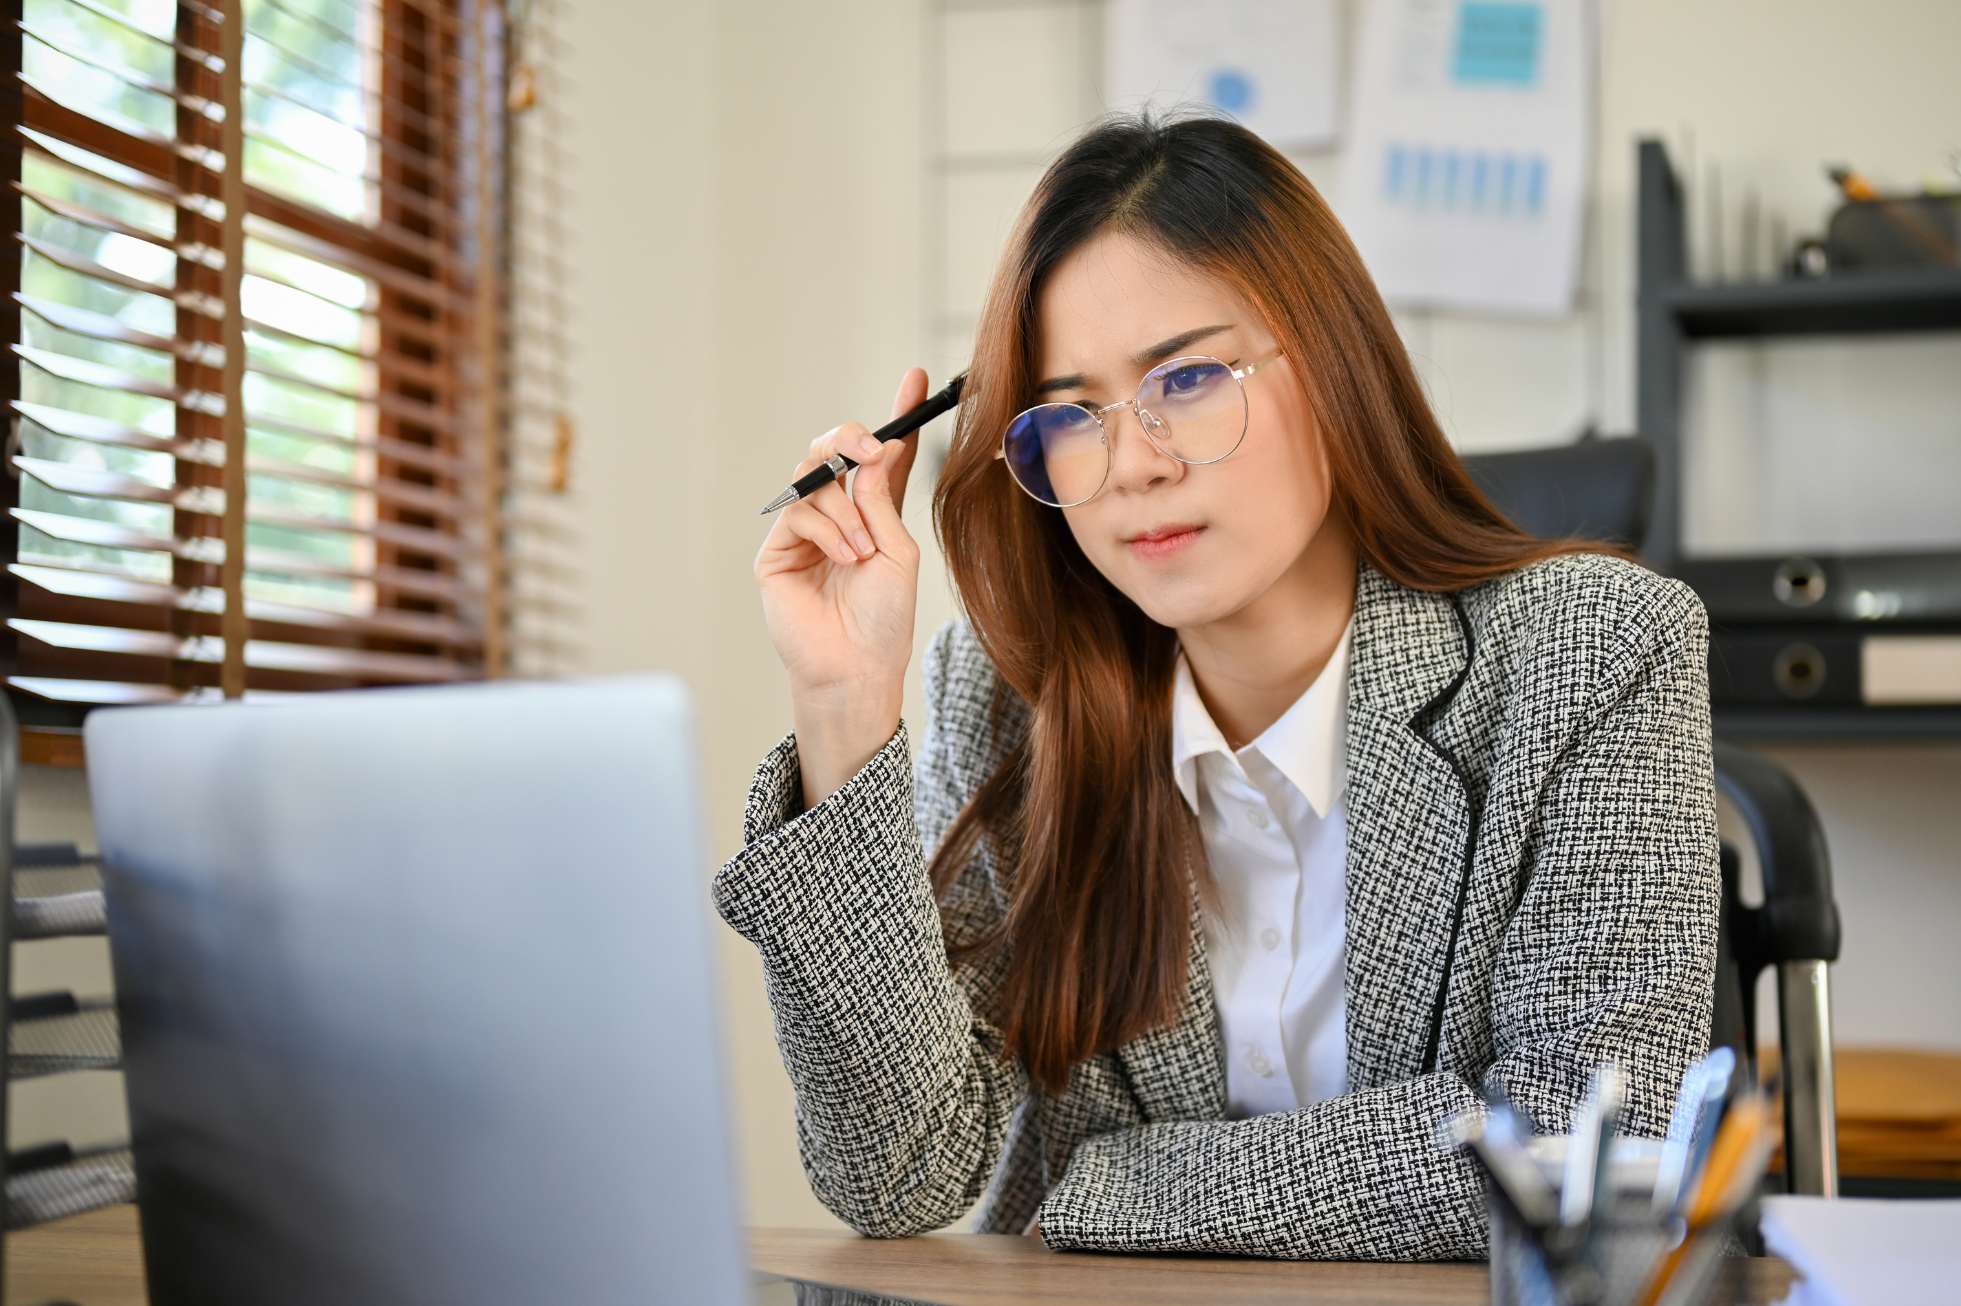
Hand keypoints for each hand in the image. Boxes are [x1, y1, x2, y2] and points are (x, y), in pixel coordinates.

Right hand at [757, 369, 929, 807]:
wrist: (856, 667)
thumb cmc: (883, 620)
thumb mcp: (898, 552)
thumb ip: (883, 500)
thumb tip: (873, 451)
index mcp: (874, 513)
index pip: (882, 456)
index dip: (897, 415)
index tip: (915, 378)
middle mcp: (838, 515)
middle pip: (833, 451)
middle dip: (851, 439)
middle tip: (872, 449)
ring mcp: (804, 531)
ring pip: (814, 479)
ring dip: (843, 508)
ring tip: (861, 550)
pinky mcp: (778, 549)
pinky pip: (798, 511)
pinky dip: (826, 529)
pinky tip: (843, 558)